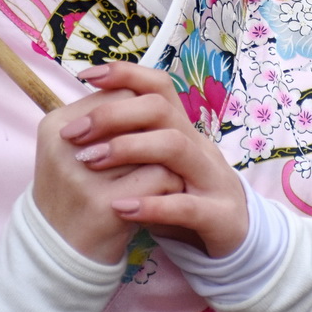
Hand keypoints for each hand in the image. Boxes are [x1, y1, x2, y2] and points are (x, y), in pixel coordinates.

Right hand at [34, 86, 186, 263]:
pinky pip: (159, 177)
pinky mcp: (105, 205)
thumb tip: (144, 88)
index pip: (116, 94)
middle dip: (154, 132)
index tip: (141, 132)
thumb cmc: (76, 194)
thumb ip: (105, 119)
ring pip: (152, 143)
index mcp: (56, 125)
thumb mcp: (75, 151)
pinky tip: (165, 196)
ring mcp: (83, 177)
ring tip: (164, 172)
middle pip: (136, 114)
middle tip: (159, 152)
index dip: (139, 110)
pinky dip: (170, 184)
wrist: (60, 253)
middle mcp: (64, 146)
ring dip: (166, 158)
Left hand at [61, 63, 249, 257]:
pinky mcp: (220, 216)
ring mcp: (212, 179)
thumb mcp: (159, 167)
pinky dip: (152, 205)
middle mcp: (199, 146)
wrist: (236, 238)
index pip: (159, 86)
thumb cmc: (184, 197)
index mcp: (183, 130)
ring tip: (91, 161)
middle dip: (114, 114)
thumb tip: (79, 121)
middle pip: (161, 109)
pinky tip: (120, 208)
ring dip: (130, 149)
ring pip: (176, 146)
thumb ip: (131, 144)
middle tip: (75, 132)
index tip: (86, 75)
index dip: (125, 73)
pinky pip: (187, 206)